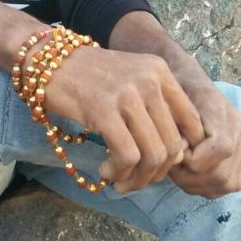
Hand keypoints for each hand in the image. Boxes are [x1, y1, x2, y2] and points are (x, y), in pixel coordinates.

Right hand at [44, 47, 205, 192]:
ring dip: (137, 178)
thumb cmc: (89, 75)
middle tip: (136, 179)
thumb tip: (173, 155)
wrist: (49, 60)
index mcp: (160, 71)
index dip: (181, 152)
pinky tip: (106, 171)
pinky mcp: (104, 111)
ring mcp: (128, 95)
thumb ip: (155, 106)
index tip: (160, 164)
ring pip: (153, 155)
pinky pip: (127, 156)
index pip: (192, 123)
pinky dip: (120, 172)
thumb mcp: (131, 78)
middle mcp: (150, 80)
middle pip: (173, 145)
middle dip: (156, 173)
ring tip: (120, 180)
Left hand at [169, 84, 240, 197]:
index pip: (222, 148)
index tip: (175, 154)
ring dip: (198, 184)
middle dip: (192, 178)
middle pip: (223, 173)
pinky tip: (190, 175)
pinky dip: (207, 186)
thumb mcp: (168, 98)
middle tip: (171, 167)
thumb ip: (174, 123)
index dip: (195, 160)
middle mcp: (239, 128)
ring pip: (227, 183)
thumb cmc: (173, 88)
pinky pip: (230, 184)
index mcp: (221, 110)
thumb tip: (179, 152)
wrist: (188, 78)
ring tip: (178, 171)